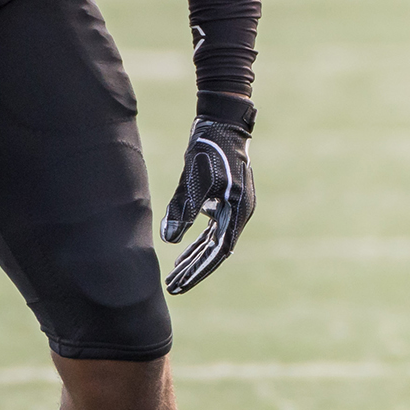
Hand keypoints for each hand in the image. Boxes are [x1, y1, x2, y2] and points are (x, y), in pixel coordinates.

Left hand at [160, 114, 255, 293]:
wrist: (221, 121)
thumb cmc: (208, 147)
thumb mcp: (193, 178)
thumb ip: (183, 209)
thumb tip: (170, 241)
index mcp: (236, 210)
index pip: (217, 251)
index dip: (198, 270)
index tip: (180, 284)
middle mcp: (239, 212)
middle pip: (215, 251)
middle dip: (194, 270)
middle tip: (172, 287)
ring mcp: (234, 207)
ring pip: (213, 241)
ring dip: (195, 258)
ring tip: (175, 275)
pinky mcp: (225, 200)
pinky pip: (213, 229)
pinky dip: (198, 241)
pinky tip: (183, 251)